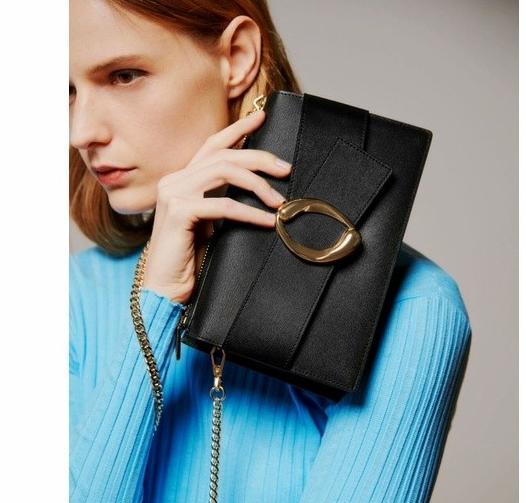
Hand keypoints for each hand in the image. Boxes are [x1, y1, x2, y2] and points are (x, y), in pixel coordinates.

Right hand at [142, 110, 291, 304]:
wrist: (164, 288)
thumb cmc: (189, 258)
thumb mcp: (209, 223)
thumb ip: (220, 200)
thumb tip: (256, 190)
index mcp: (181, 179)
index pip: (212, 145)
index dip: (237, 129)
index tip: (261, 116)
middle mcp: (174, 180)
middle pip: (224, 156)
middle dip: (259, 158)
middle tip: (286, 169)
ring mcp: (173, 193)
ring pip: (225, 172)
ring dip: (258, 185)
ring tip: (280, 201)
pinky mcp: (179, 212)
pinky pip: (223, 205)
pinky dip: (250, 212)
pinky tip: (267, 221)